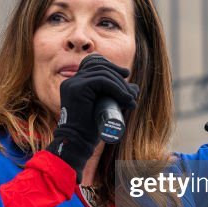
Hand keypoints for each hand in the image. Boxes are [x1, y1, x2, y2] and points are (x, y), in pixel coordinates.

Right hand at [45, 54, 138, 181]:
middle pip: (99, 66)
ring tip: (130, 99)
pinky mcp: (77, 88)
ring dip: (120, 85)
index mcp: (74, 83)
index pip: (94, 64)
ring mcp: (73, 83)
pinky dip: (117, 88)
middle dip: (119, 76)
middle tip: (132, 91)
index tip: (126, 75)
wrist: (78, 142)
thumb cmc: (89, 130)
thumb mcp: (104, 107)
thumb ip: (115, 97)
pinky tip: (125, 98)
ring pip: (103, 73)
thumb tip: (135, 87)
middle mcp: (71, 81)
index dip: (111, 66)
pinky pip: (101, 80)